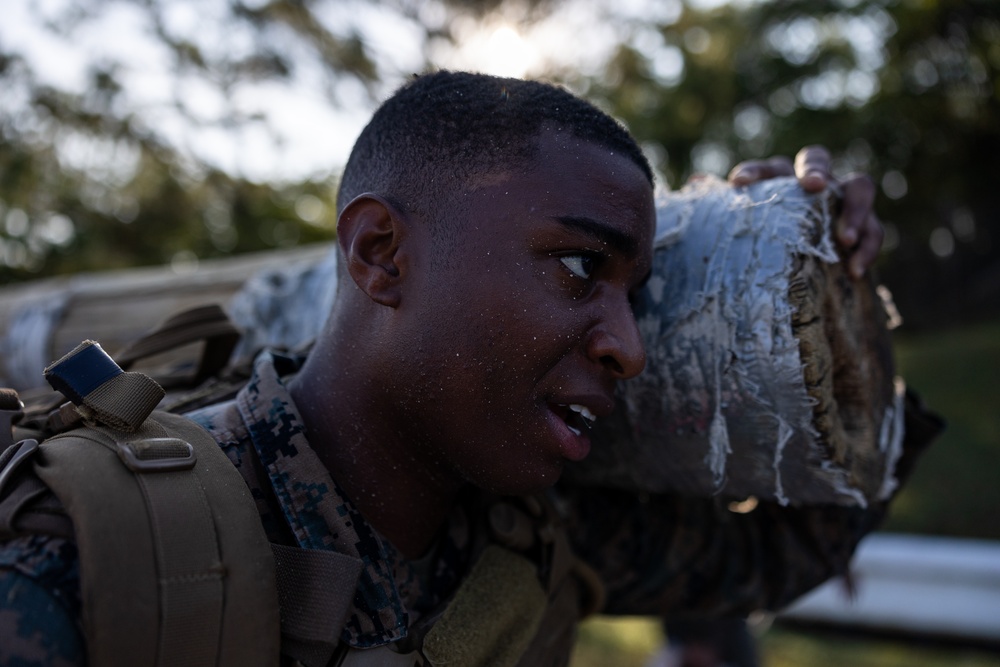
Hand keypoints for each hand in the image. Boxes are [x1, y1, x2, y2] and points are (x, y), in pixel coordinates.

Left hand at [728, 146, 883, 278]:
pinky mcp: (864, 228)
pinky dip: (868, 248)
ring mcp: (841, 202)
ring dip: (854, 209)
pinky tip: (853, 270)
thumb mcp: (737, 232)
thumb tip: (694, 181)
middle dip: (816, 169)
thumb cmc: (761, 247)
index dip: (754, 171)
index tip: (737, 184)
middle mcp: (810, 184)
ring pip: (859, 186)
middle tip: (812, 187)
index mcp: (777, 181)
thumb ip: (719, 209)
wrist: (798, 278)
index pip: (768, 167)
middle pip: (817, 157)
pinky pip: (875, 230)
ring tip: (843, 239)